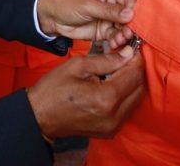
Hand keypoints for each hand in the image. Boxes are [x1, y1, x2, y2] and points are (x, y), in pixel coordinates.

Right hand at [27, 46, 144, 139]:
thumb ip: (107, 60)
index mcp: (106, 98)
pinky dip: (125, 96)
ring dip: (131, 83)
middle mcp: (114, 115)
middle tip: (125, 57)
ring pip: (136, 99)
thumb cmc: (54, 89)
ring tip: (118, 70)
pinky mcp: (110, 131)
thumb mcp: (78, 66)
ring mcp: (113, 126)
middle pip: (139, 88)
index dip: (136, 58)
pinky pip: (127, 110)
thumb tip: (128, 54)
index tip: (131, 49)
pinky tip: (113, 85)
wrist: (40, 116)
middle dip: (135, 70)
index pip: (134, 74)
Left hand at [36, 0, 134, 42]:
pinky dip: (117, 41)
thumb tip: (130, 14)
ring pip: (125, 27)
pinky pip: (116, 36)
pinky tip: (114, 43)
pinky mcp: (106, 30)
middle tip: (128, 33)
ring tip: (119, 39)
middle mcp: (114, 2)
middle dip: (131, 25)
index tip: (134, 20)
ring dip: (124, 35)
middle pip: (130, 14)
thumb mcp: (88, 5)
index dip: (134, 9)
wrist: (52, 19)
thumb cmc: (67, 3)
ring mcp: (110, 17)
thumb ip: (109, 10)